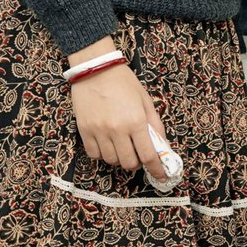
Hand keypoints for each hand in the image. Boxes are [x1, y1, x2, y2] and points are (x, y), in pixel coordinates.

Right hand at [70, 64, 166, 179]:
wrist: (96, 70)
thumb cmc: (124, 83)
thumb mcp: (146, 101)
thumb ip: (155, 124)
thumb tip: (162, 145)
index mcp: (136, 121)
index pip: (148, 155)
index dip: (156, 169)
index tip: (161, 176)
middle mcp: (117, 130)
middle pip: (129, 162)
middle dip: (137, 163)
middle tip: (139, 156)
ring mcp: (99, 132)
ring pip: (111, 160)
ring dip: (120, 159)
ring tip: (123, 147)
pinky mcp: (84, 131)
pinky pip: (94, 154)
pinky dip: (103, 154)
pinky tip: (107, 144)